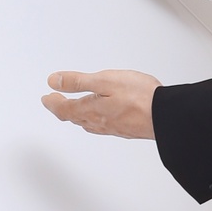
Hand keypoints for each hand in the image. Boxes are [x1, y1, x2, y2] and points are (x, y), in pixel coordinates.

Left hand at [42, 69, 159, 138]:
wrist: (166, 116)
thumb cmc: (140, 97)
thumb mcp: (104, 81)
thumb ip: (77, 82)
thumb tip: (53, 82)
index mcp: (90, 109)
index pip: (64, 108)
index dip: (52, 102)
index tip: (45, 98)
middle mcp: (99, 122)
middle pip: (74, 117)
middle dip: (62, 110)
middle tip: (55, 103)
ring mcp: (113, 128)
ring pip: (88, 123)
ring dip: (77, 116)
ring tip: (72, 110)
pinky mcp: (126, 129)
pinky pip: (102, 126)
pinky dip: (93, 121)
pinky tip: (99, 119)